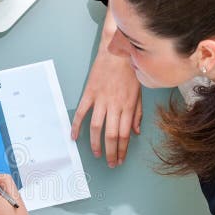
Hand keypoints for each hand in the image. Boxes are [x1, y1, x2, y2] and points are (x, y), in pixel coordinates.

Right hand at [71, 9, 142, 167]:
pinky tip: (74, 137)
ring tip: (97, 154)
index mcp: (128, 106)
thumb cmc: (131, 69)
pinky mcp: (89, 93)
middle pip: (111, 135)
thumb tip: (135, 132)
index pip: (125, 134)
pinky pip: (81, 113)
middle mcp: (114, 105)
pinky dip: (77, 126)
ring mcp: (100, 99)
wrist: (118, 50)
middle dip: (111, 152)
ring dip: (96, 143)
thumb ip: (137, 113)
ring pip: (96, 128)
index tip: (120, 159)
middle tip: (110, 163)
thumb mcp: (139, 92)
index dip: (122, 149)